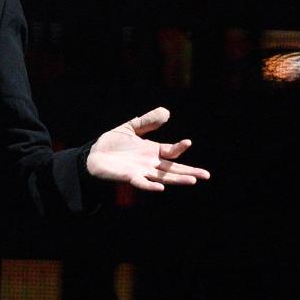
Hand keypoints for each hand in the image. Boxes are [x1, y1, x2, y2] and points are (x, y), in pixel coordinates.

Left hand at [86, 107, 209, 191]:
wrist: (93, 155)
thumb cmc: (112, 143)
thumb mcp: (130, 128)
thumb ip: (147, 121)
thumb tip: (167, 112)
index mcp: (152, 151)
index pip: (171, 152)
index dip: (179, 148)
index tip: (188, 142)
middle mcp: (150, 163)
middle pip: (173, 168)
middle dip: (190, 171)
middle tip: (206, 175)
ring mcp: (141, 171)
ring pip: (163, 177)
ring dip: (178, 179)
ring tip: (193, 181)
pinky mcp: (129, 177)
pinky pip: (142, 183)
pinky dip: (151, 185)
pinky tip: (161, 188)